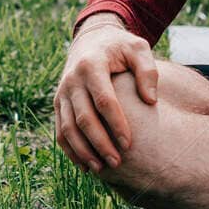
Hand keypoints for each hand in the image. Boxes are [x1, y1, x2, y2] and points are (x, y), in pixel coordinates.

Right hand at [53, 13, 158, 172]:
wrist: (91, 40)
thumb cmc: (120, 47)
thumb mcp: (138, 48)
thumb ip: (147, 71)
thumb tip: (150, 100)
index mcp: (92, 65)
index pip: (104, 101)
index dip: (116, 124)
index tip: (129, 144)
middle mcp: (72, 80)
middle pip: (83, 118)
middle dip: (100, 144)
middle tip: (117, 163)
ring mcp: (62, 92)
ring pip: (67, 128)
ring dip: (83, 151)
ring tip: (101, 169)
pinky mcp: (58, 103)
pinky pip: (60, 130)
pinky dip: (70, 150)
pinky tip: (86, 165)